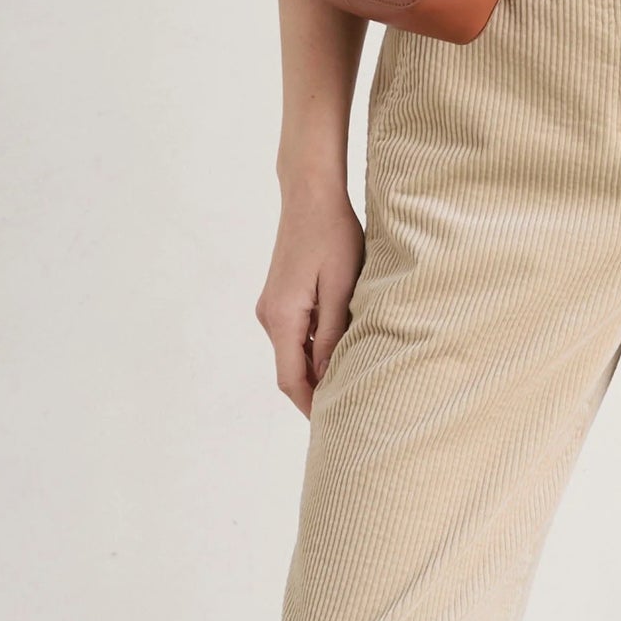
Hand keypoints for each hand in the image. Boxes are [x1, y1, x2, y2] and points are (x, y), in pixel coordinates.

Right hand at [256, 183, 366, 415]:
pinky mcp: (280, 298)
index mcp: (282, 317)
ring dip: (317, 371)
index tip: (333, 425)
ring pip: (293, 353)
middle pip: (290, 370)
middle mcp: (269, 316)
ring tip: (351, 384)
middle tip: (349, 413)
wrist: (310, 195)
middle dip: (315, 394)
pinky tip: (340, 352)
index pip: (290, 379)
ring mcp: (271, 307)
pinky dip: (314, 350)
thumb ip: (333, 334)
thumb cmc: (333, 235)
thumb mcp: (342, 287)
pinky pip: (295, 335)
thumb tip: (328, 376)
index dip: (311, 406)